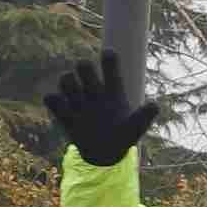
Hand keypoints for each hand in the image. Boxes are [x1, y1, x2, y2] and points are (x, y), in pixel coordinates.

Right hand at [44, 50, 159, 167]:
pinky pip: (51, 98)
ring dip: (70, 85)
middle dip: (85, 69)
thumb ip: (144, 116)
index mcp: (113, 91)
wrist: (106, 154)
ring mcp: (78, 101)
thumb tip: (155, 105)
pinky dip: (56, 101)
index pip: (111, 69)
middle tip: (92, 87)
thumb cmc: (123, 136)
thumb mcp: (136, 128)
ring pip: (66, 78)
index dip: (109, 59)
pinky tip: (67, 112)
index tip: (109, 53)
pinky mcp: (64, 113)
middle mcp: (94, 91)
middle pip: (84, 66)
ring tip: (79, 102)